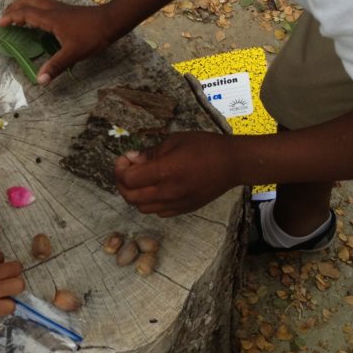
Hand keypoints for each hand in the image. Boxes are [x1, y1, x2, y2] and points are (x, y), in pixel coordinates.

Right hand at [0, 0, 123, 84]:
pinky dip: (35, 5)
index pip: (26, 14)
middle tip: (4, 16)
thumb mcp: (73, 53)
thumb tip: (40, 80)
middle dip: (14, 7)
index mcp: (51, 19)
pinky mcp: (66, 9)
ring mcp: (60, 7)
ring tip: (17, 12)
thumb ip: (56, 66)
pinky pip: (45, 3)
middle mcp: (53, 10)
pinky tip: (38, 14)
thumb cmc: (92, 36)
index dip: (11, 17)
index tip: (0, 24)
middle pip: (28, 1)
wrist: (112, 21)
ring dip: (24, 3)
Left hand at [114, 132, 239, 215]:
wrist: (233, 164)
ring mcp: (175, 204)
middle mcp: (167, 192)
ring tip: (139, 180)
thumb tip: (131, 160)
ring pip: (141, 208)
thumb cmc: (205, 146)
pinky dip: (149, 203)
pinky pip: (157, 212)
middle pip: (130, 197)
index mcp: (164, 172)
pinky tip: (155, 190)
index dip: (120, 169)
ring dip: (134, 195)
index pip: (128, 180)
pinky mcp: (183, 210)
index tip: (125, 159)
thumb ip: (150, 153)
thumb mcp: (174, 141)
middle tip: (126, 170)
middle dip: (122, 183)